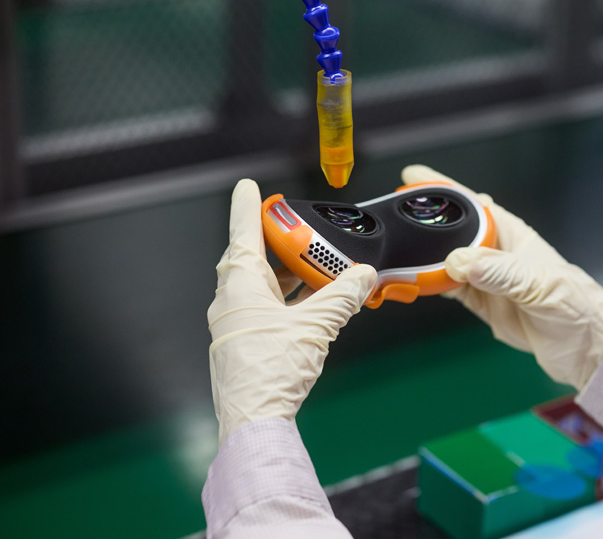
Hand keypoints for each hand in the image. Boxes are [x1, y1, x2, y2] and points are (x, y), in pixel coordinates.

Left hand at [207, 179, 377, 444]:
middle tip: (301, 231)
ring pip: (265, 287)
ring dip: (291, 276)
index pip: (243, 234)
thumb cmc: (271, 371)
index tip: (248, 187)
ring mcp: (238, 325)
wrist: (254, 421)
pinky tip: (315, 305)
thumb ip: (342, 296)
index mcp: (240, 286)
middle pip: (256, 260)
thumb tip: (363, 276)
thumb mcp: (316, 326)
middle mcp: (233, 302)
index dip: (247, 207)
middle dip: (281, 245)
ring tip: (321, 268)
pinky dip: (291, 301)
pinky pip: (269, 310)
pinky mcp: (247, 345)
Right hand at [401, 165, 602, 389]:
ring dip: (419, 257)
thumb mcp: (540, 285)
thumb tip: (460, 260)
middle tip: (389, 217)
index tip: (412, 176)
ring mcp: (485, 277)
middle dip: (421, 221)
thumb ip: (501, 272)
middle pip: (450, 229)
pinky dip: (428, 285)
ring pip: (443, 259)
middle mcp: (494, 252)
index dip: (441, 188)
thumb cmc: (576, 307)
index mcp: (511, 234)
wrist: (584, 349)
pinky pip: (447, 288)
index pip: (471, 203)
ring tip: (392, 253)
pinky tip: (411, 282)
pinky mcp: (481, 302)